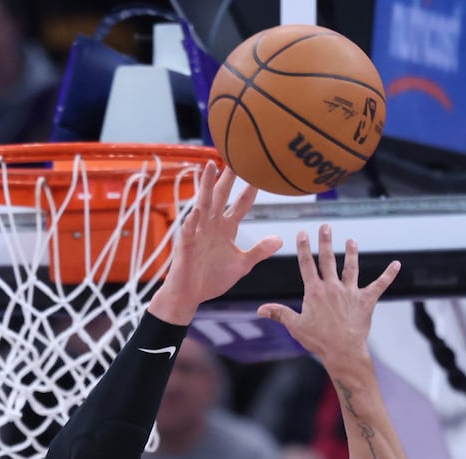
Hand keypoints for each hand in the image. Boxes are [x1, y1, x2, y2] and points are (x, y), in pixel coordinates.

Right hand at [149, 162, 282, 324]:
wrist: (189, 296)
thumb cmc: (212, 279)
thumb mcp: (241, 265)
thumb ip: (258, 251)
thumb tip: (279, 239)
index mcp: (225, 229)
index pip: (241, 205)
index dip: (250, 190)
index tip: (261, 172)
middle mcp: (212, 226)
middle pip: (222, 196)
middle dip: (229, 177)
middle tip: (236, 155)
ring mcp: (198, 233)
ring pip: (204, 205)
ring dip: (207, 186)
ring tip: (211, 166)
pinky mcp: (186, 246)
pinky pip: (189, 230)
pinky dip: (192, 221)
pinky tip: (196, 211)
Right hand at [256, 227, 399, 372]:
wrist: (342, 351)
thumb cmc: (318, 341)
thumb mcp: (295, 327)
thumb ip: (279, 314)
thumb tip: (260, 309)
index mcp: (314, 292)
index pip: (306, 265)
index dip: (303, 248)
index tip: (302, 234)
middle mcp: (332, 287)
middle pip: (328, 260)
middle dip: (325, 241)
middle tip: (325, 226)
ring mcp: (350, 292)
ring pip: (351, 267)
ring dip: (351, 252)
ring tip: (351, 240)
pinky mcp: (366, 300)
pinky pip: (380, 284)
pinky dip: (389, 274)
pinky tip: (397, 264)